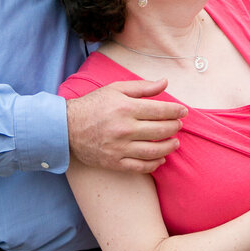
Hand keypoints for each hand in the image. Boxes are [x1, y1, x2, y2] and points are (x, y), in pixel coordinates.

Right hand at [66, 80, 185, 172]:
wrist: (66, 127)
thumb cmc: (93, 105)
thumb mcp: (116, 89)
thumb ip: (142, 87)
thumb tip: (165, 83)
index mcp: (125, 108)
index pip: (160, 110)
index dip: (175, 111)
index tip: (183, 111)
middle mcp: (124, 129)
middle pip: (160, 130)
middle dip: (174, 127)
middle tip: (179, 125)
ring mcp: (119, 148)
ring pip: (153, 151)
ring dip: (169, 147)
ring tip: (175, 143)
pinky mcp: (114, 162)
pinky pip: (140, 167)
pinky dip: (154, 164)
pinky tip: (160, 158)